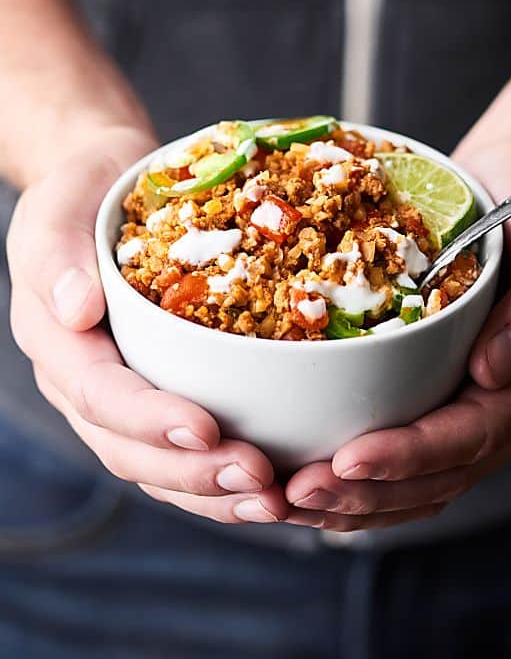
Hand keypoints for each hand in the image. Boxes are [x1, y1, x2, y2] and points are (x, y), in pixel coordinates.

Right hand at [7, 127, 287, 524]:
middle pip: (131, 450)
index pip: (99, 395)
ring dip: (216, 492)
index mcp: (59, 344)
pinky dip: (225, 472)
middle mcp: (87, 383)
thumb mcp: (57, 209)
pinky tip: (276, 479)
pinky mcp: (161, 391)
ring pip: (160, 465)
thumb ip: (56, 256)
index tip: (206, 430)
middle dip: (195, 474)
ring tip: (276, 498)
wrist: (110, 191)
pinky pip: (188, 447)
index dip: (149, 421)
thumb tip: (75, 310)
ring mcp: (124, 395)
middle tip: (261, 480)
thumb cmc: (83, 196)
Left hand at [284, 140, 510, 530]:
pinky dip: (368, 474)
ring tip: (293, 501)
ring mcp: (484, 397)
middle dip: (369, 492)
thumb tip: (493, 373)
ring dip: (360, 499)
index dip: (411, 455)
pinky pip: (414, 444)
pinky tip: (320, 478)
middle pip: (444, 471)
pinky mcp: (451, 384)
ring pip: (427, 476)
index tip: (346, 463)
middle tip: (298, 495)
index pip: (475, 432)